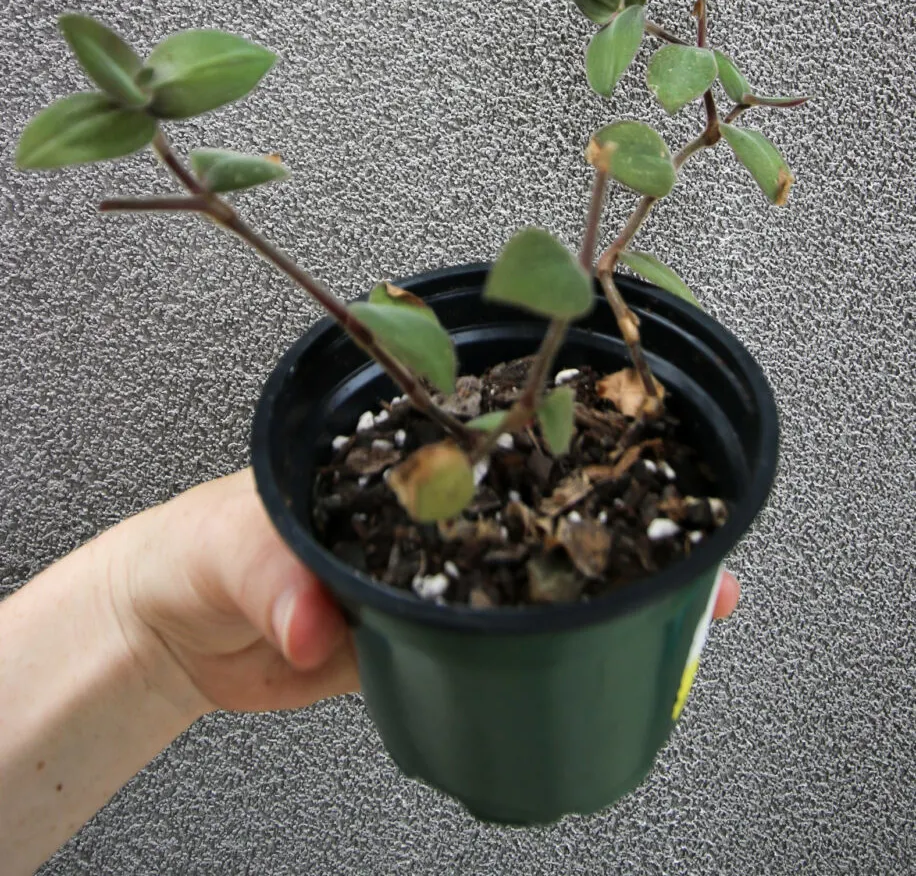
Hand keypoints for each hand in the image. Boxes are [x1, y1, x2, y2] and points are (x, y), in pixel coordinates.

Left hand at [106, 468, 738, 716]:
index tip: (637, 444)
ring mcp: (433, 571)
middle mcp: (427, 504)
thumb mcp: (228, 542)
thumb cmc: (196, 551)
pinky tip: (598, 657)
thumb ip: (269, 573)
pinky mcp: (427, 632)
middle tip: (694, 545)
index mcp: (391, 454)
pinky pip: (500, 641)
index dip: (572, 435)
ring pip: (534, 571)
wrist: (179, 635)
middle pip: (538, 501)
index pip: (495, 430)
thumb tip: (315, 620)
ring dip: (603, 587)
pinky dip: (552, 652)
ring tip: (676, 603)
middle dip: (619, 515)